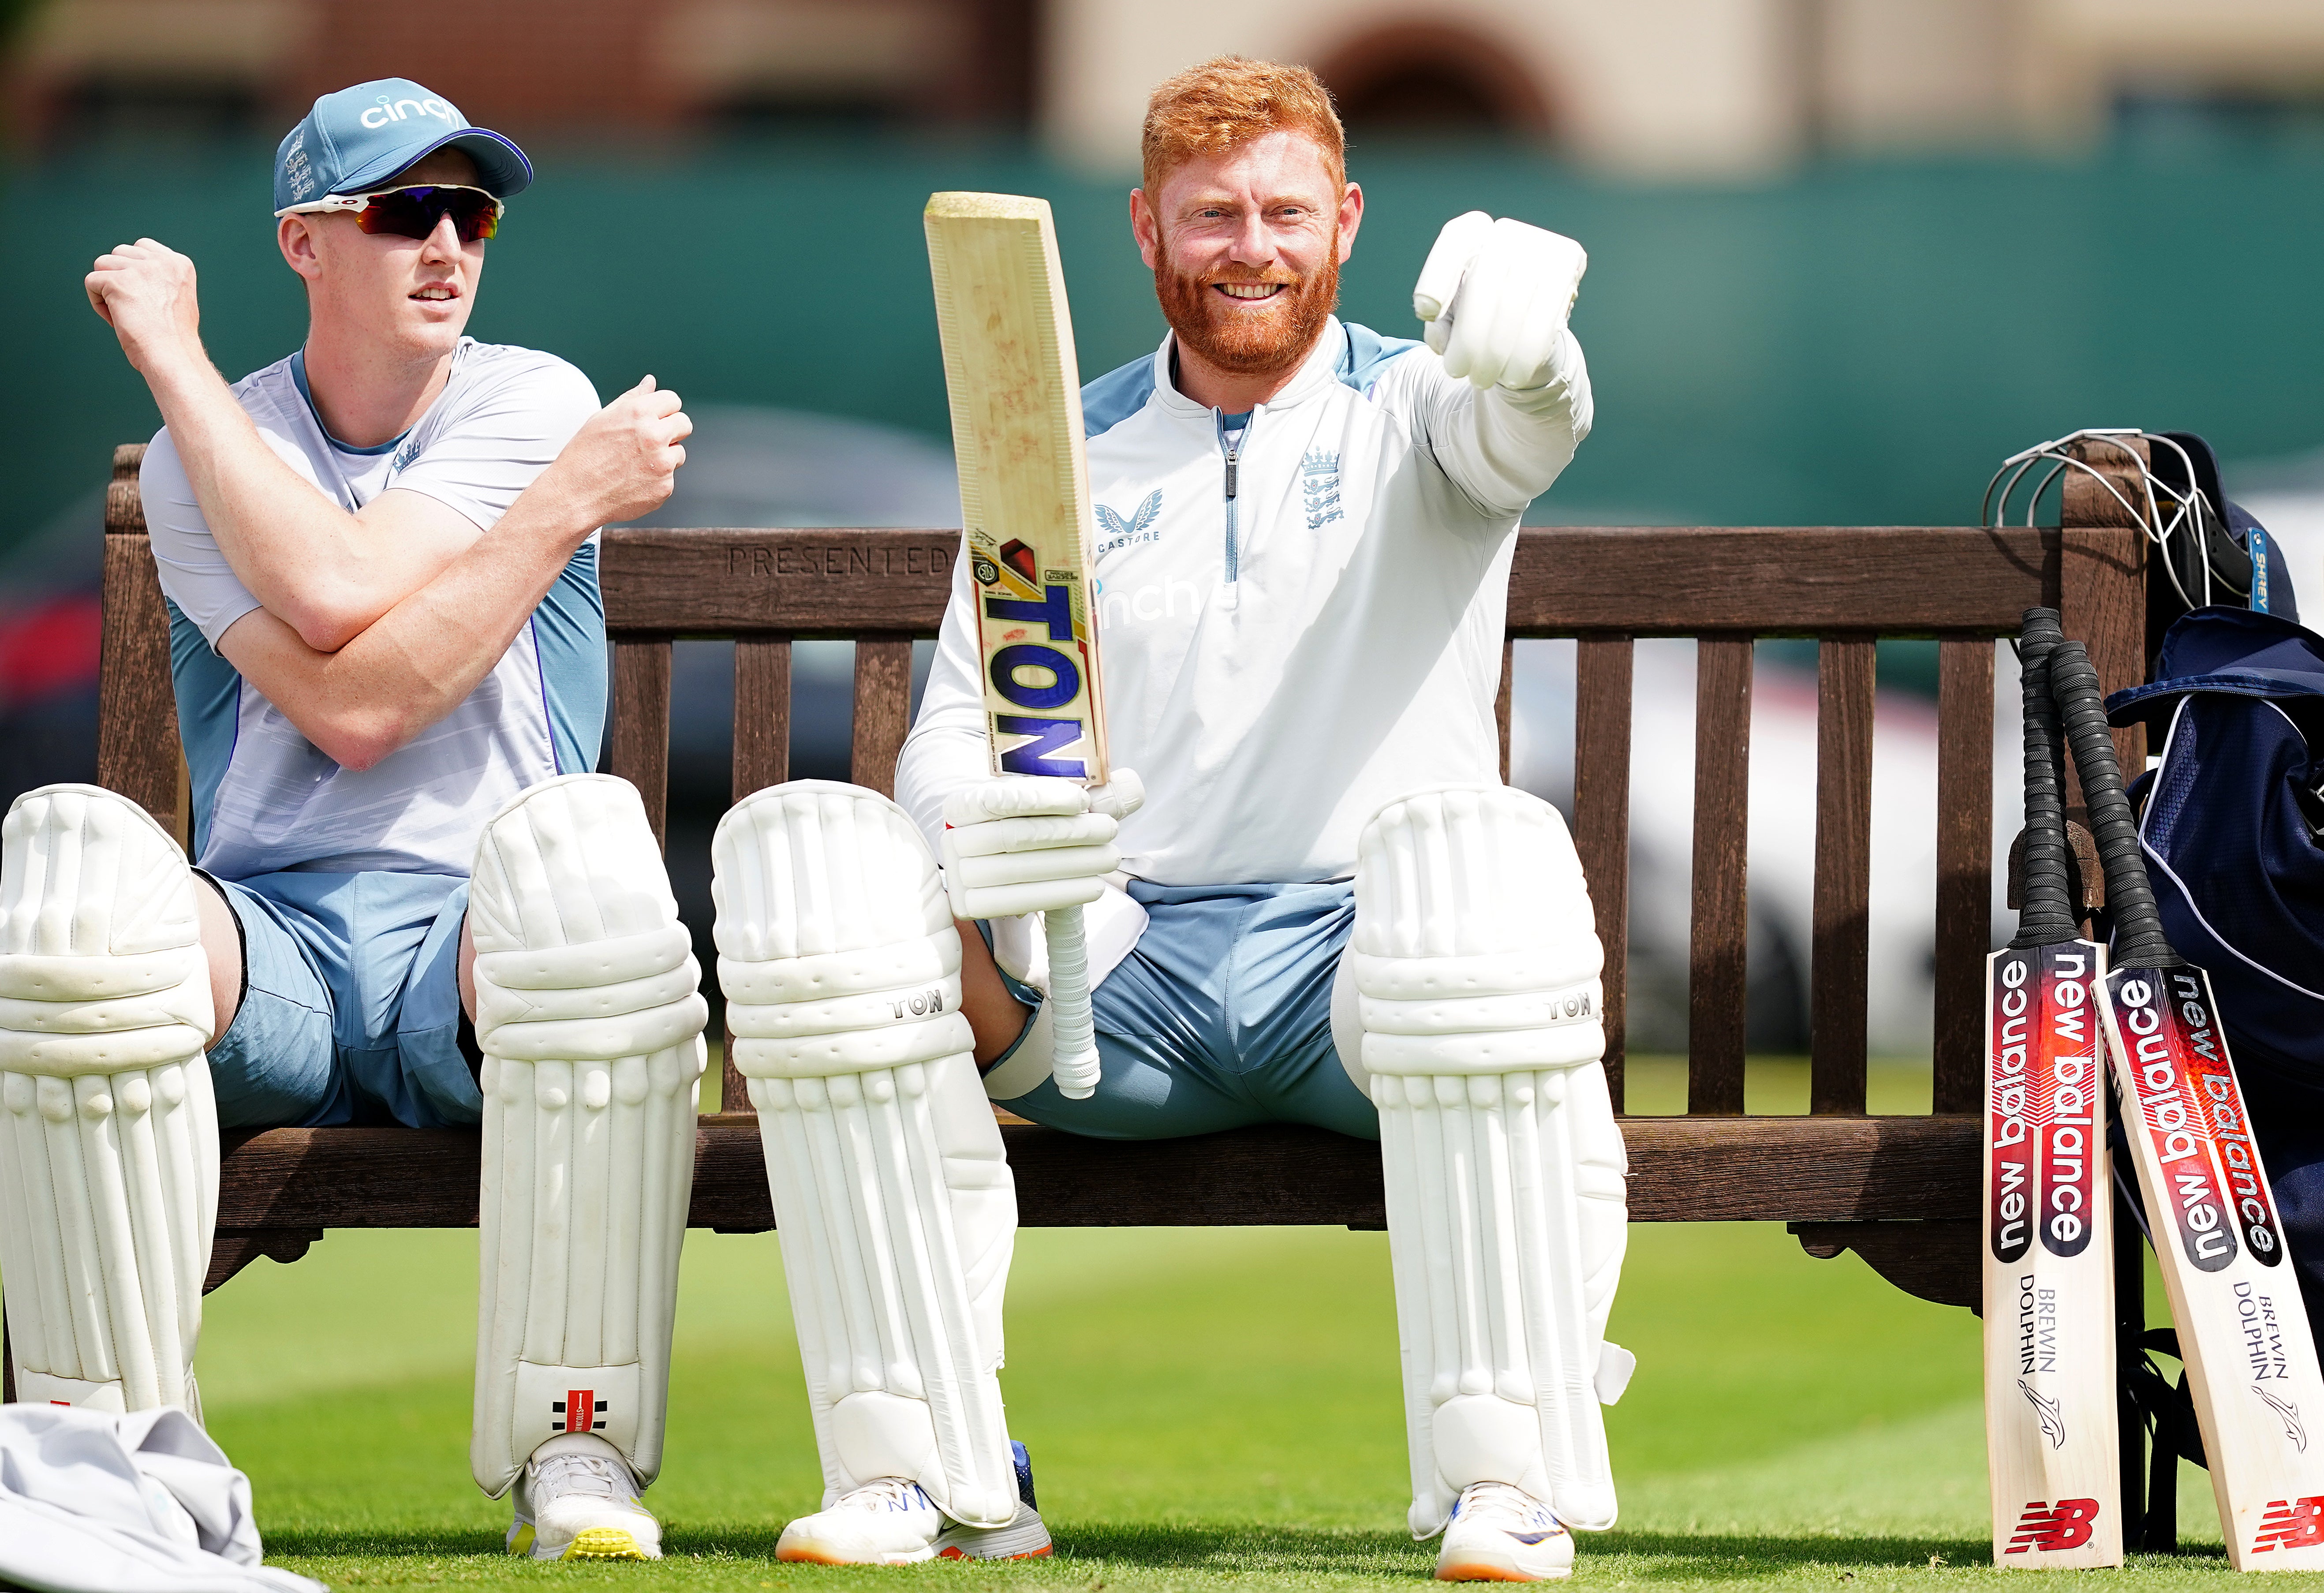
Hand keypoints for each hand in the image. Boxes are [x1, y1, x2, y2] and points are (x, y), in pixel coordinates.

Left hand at [86, 239, 205, 375]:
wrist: (173, 356)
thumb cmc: (174, 338)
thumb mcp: (176, 297)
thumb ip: (158, 279)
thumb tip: (127, 273)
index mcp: (179, 264)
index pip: (141, 247)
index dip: (133, 269)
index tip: (143, 295)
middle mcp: (161, 261)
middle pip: (119, 253)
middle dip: (119, 277)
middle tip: (133, 307)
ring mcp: (139, 269)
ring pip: (102, 264)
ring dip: (106, 288)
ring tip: (124, 313)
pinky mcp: (118, 281)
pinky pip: (91, 282)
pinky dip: (98, 303)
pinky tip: (116, 319)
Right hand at [543, 376, 691, 527]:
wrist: (576, 496)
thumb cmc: (585, 455)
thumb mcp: (603, 418)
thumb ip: (632, 398)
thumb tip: (651, 382)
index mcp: (638, 412)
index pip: (673, 400)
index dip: (664, 410)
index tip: (656, 419)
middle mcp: (654, 435)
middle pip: (685, 424)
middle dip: (672, 430)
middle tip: (650, 441)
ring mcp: (662, 463)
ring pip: (679, 452)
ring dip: (664, 456)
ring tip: (635, 464)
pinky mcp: (665, 486)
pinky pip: (670, 477)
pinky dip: (656, 479)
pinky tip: (634, 481)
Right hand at [942, 769, 1143, 920]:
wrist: (991, 862)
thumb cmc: (1026, 824)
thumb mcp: (1047, 802)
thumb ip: (1089, 792)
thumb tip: (1133, 785)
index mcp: (962, 803)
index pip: (997, 798)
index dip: (1040, 798)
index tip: (1082, 800)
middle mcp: (953, 838)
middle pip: (1013, 836)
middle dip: (1067, 834)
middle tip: (1110, 831)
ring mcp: (958, 876)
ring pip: (1019, 869)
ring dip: (1071, 864)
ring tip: (1111, 857)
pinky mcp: (972, 906)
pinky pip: (1019, 900)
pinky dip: (1061, 893)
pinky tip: (1094, 887)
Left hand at [1412, 213, 1586, 390]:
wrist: (1526, 331)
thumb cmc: (1480, 322)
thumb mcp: (1451, 321)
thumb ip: (1439, 322)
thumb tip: (1440, 330)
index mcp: (1475, 231)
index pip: (1457, 240)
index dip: (1438, 274)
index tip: (1426, 310)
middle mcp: (1509, 231)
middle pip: (1485, 277)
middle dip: (1469, 333)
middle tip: (1456, 372)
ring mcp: (1543, 244)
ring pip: (1516, 301)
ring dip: (1495, 350)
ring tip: (1480, 381)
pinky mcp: (1569, 264)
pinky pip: (1547, 316)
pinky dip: (1525, 353)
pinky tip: (1512, 377)